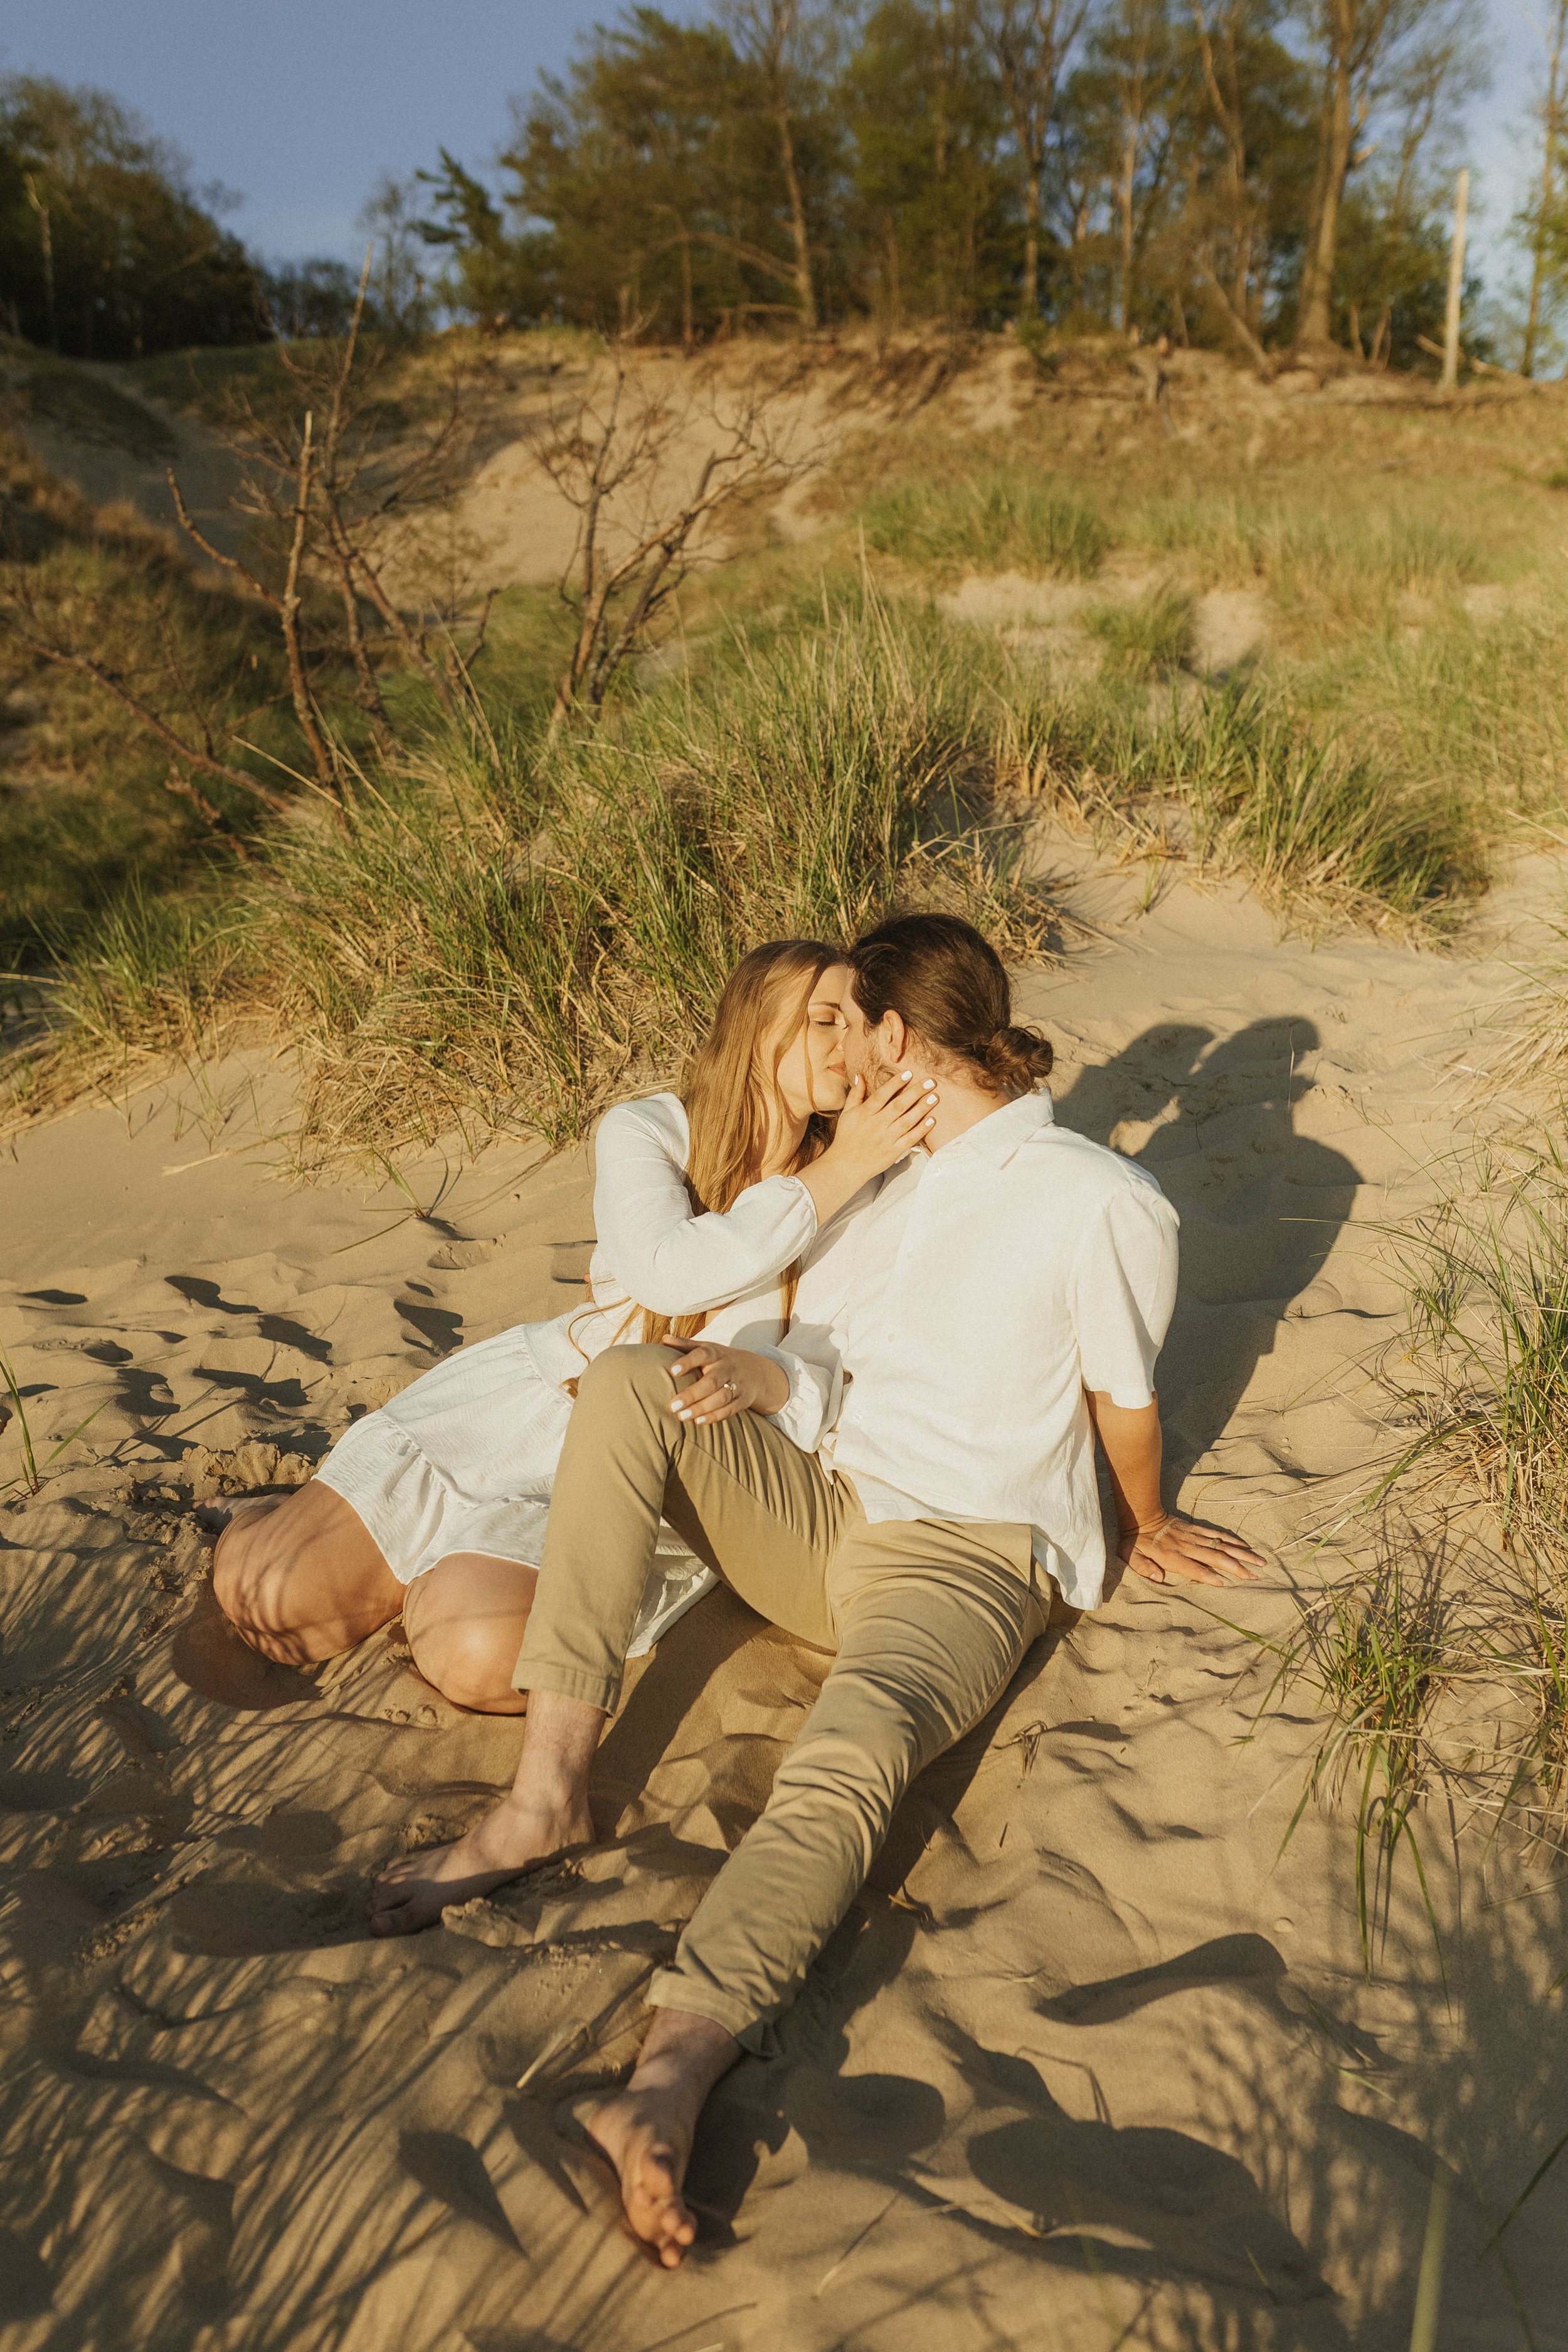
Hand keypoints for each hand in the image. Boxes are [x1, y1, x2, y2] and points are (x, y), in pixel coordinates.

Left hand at [664, 1341, 787, 1426]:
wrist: (755, 1372)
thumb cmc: (720, 1359)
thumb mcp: (706, 1348)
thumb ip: (685, 1345)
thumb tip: (664, 1339)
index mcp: (715, 1354)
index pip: (702, 1354)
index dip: (687, 1361)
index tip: (672, 1371)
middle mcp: (727, 1368)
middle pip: (712, 1382)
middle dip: (692, 1394)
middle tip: (673, 1406)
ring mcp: (737, 1384)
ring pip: (721, 1398)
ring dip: (701, 1408)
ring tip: (682, 1416)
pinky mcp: (742, 1400)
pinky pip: (729, 1410)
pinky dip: (714, 1416)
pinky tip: (698, 1421)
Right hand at [802, 1072, 938, 1229]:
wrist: (846, 1166)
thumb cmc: (846, 1137)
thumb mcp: (847, 1114)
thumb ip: (855, 1094)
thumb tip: (861, 1075)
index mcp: (865, 1113)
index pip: (882, 1095)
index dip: (895, 1083)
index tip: (909, 1073)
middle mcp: (876, 1125)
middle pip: (898, 1105)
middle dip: (916, 1092)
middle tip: (931, 1081)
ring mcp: (886, 1139)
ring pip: (907, 1121)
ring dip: (922, 1108)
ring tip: (935, 1096)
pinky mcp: (893, 1151)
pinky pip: (909, 1139)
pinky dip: (921, 1130)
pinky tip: (932, 1120)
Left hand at [1118, 1511, 1264, 1588]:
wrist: (1141, 1514)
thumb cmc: (1135, 1541)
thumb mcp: (1131, 1556)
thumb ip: (1144, 1568)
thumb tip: (1157, 1578)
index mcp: (1172, 1556)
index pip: (1194, 1568)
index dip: (1208, 1575)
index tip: (1224, 1583)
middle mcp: (1187, 1546)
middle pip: (1215, 1557)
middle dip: (1236, 1567)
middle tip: (1255, 1576)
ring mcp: (1194, 1536)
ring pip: (1221, 1545)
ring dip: (1241, 1554)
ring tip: (1260, 1562)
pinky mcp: (1197, 1529)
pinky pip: (1217, 1534)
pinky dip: (1232, 1540)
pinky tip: (1246, 1547)